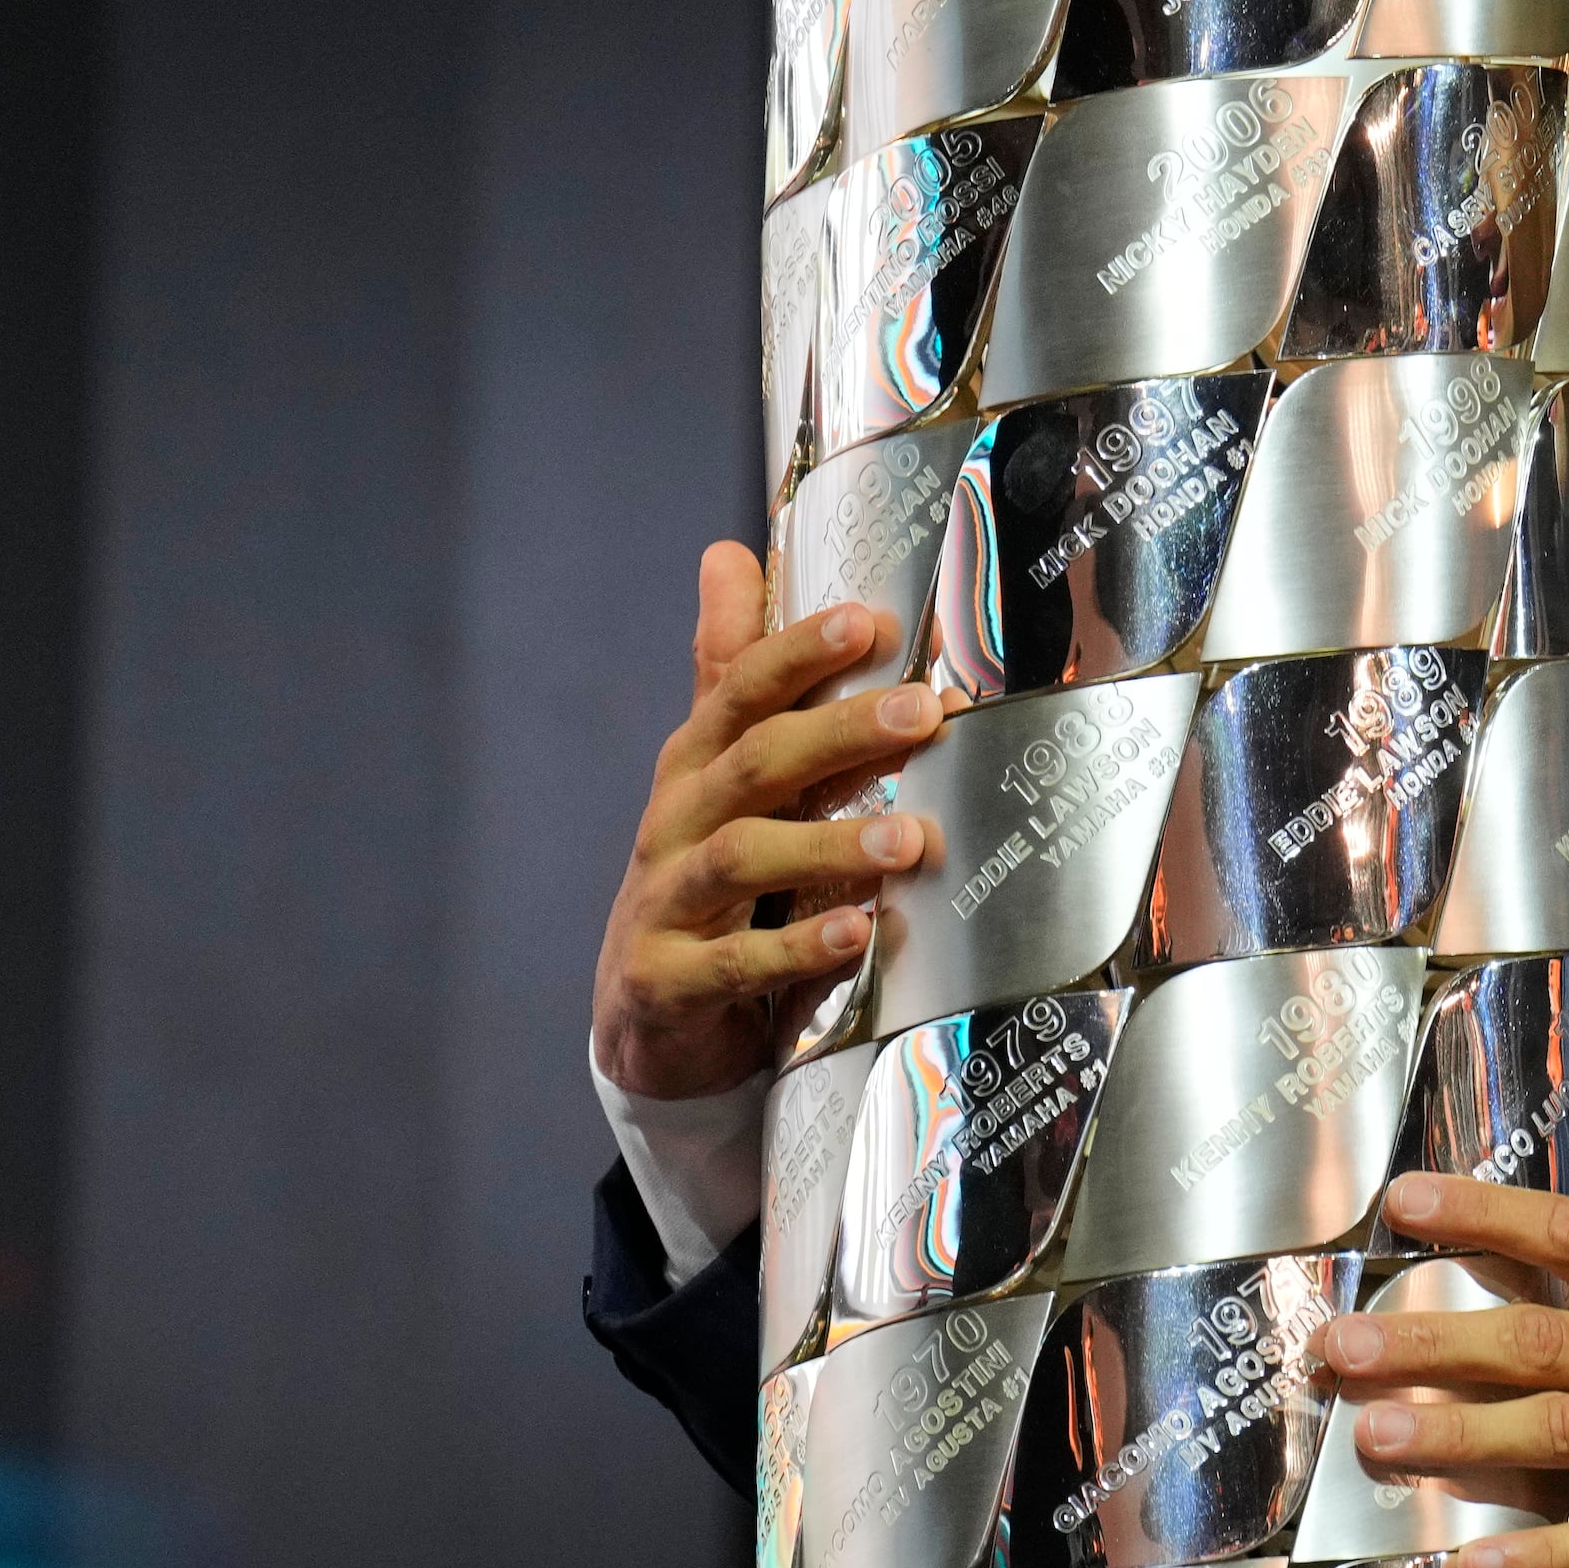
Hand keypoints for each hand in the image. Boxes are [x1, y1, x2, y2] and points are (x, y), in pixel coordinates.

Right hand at [588, 541, 943, 1102]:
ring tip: (909, 839)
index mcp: (697, 764)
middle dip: (839, 732)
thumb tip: (726, 553)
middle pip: (754, 761)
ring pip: (744, 856)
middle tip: (924, 713)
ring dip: (830, 843)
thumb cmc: (701, 878)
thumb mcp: (715, 771)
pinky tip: (858, 933)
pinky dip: (799, 949)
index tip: (870, 622)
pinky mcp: (669, 981)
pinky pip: (736, 963)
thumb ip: (731, 671)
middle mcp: (677, 822)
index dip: (798, 652)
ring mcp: (665, 902)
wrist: (644, 1014)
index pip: (741, 690)